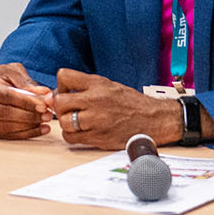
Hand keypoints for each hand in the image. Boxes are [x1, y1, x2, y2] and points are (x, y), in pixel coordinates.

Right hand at [0, 61, 55, 139]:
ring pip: (4, 127)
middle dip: (28, 115)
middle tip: (47, 114)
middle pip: (3, 113)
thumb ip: (27, 83)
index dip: (25, 101)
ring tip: (44, 122)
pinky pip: (4, 135)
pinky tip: (38, 129)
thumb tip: (44, 95)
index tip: (43, 105)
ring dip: (27, 126)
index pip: (3, 95)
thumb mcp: (10, 71)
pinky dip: (23, 134)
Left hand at [50, 68, 181, 149]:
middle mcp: (95, 101)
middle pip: (60, 102)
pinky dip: (71, 135)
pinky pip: (71, 138)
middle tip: (67, 109)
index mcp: (98, 84)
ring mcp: (97, 121)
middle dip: (60, 106)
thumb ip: (85, 86)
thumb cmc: (131, 102)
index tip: (66, 92)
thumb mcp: (109, 85)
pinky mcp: (99, 138)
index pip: (64, 76)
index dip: (61, 85)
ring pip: (64, 122)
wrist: (155, 119)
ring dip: (65, 122)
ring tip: (75, 121)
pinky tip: (80, 131)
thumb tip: (59, 92)